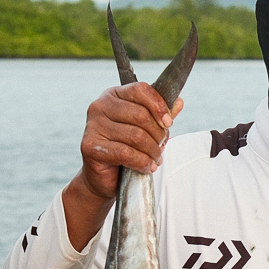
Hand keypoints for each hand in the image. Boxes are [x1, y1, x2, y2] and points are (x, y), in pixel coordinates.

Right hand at [78, 82, 178, 199]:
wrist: (106, 178)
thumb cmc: (126, 149)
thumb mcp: (147, 129)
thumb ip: (160, 116)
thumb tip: (178, 102)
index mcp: (113, 95)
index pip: (140, 90)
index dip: (159, 106)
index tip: (168, 123)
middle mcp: (99, 107)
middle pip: (140, 115)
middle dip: (158, 134)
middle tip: (161, 147)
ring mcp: (93, 126)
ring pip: (136, 136)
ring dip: (152, 151)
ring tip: (155, 158)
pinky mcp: (90, 146)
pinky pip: (126, 153)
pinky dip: (142, 162)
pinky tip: (147, 167)